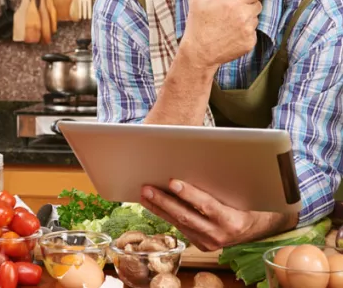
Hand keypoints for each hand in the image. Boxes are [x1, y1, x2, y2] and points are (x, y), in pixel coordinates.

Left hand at [140, 180, 296, 250]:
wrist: (260, 227)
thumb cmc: (251, 203)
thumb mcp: (242, 191)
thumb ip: (223, 182)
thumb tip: (199, 161)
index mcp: (232, 221)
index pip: (207, 206)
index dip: (189, 194)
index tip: (172, 182)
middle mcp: (220, 235)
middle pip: (186, 217)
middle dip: (164, 201)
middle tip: (147, 188)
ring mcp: (209, 243)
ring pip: (179, 224)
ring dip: (159, 208)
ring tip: (145, 194)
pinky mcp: (202, 244)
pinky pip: (181, 228)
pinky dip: (166, 215)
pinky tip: (154, 204)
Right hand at [182, 0, 284, 68]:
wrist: (199, 54)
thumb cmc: (197, 26)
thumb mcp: (196, 1)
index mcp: (234, 3)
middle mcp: (244, 16)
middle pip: (256, 4)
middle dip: (247, 5)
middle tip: (230, 12)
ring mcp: (248, 31)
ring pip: (254, 19)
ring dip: (246, 20)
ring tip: (228, 26)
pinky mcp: (250, 43)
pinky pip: (252, 33)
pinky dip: (244, 34)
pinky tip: (230, 37)